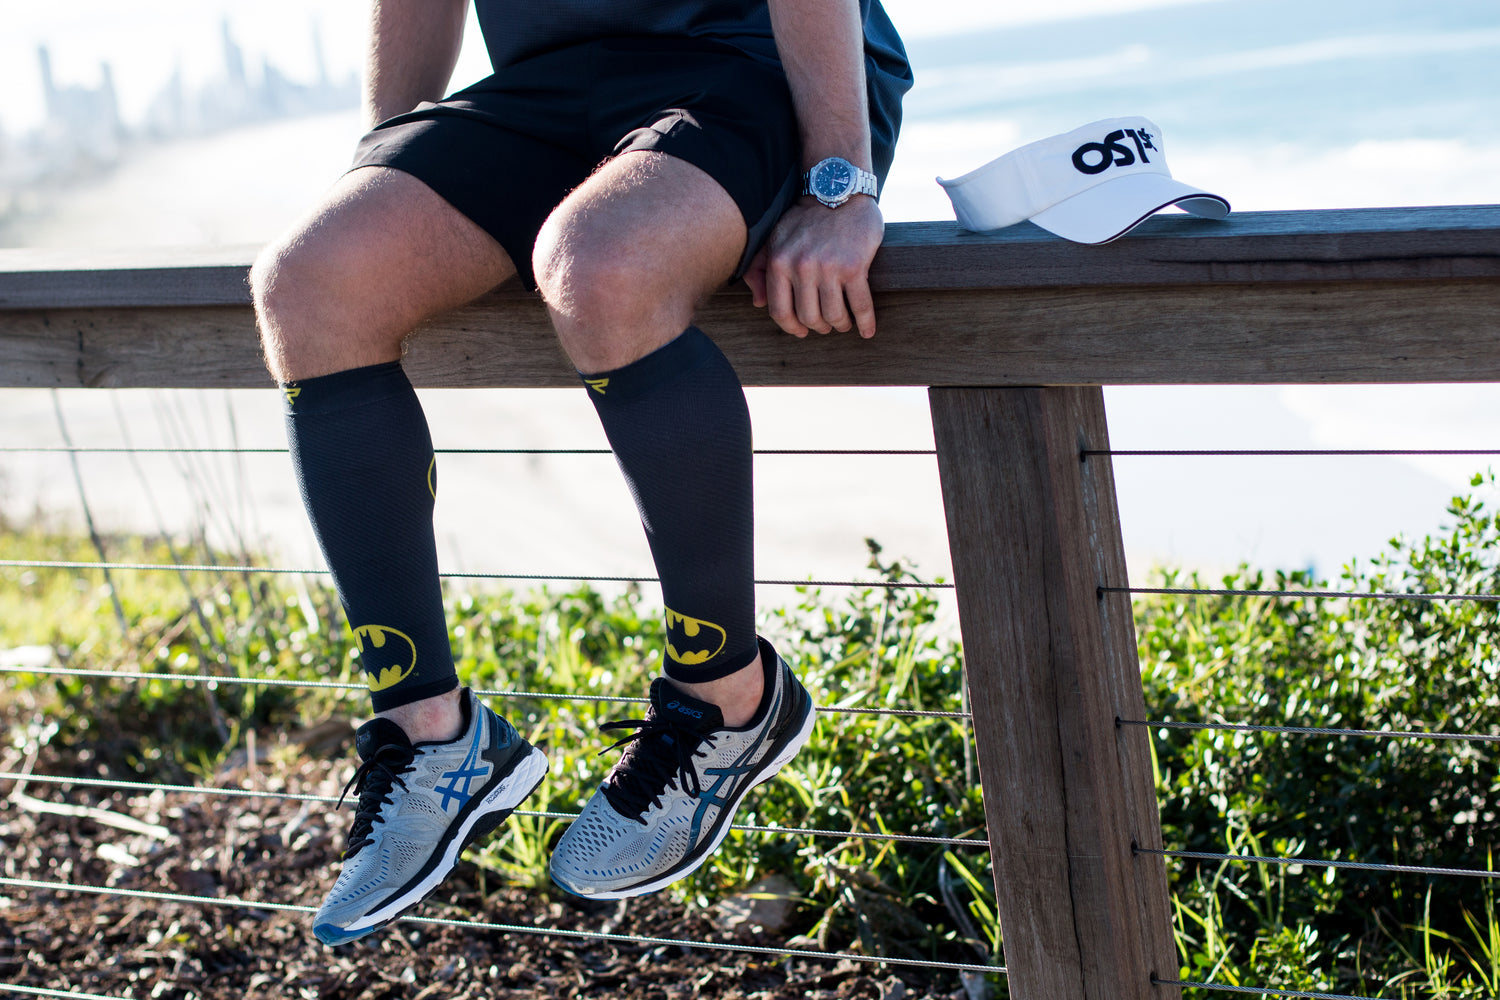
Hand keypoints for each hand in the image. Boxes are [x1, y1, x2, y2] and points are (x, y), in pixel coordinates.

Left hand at [743, 195, 883, 338]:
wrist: (839, 190)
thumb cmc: (806, 219)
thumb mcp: (775, 239)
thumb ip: (760, 270)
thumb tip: (757, 303)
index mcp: (780, 262)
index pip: (779, 310)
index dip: (791, 327)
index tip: (802, 331)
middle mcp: (801, 267)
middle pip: (808, 317)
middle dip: (819, 326)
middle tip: (827, 324)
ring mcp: (829, 268)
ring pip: (834, 315)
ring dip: (841, 325)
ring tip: (844, 323)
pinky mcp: (855, 267)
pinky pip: (860, 305)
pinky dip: (865, 323)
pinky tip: (867, 331)